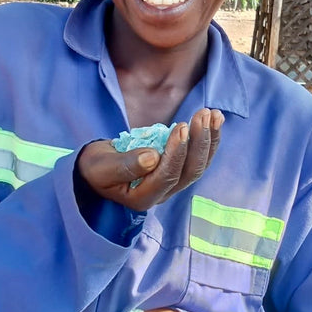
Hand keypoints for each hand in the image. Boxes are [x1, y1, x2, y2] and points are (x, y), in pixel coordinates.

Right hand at [78, 108, 223, 210]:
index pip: (167, 176)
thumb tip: (152, 157)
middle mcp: (162, 194)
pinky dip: (208, 139)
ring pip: (199, 165)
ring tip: (213, 114)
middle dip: (199, 142)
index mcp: (143, 197)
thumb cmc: (97, 168)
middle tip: (203, 114)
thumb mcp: (103, 167)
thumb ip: (125, 165)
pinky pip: (198, 157)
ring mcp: (172, 183)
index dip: (176, 152)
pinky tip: (215, 120)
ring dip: (209, 139)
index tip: (180, 126)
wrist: (97, 169)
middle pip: (189, 171)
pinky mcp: (177, 170)